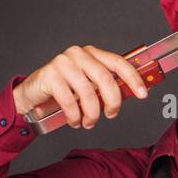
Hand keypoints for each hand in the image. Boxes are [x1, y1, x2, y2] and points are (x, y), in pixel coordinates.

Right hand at [12, 45, 149, 128]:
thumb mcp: (90, 86)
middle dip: (112, 102)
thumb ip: (108, 86)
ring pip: (88, 93)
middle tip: (111, 114)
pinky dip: (75, 117)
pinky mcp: (50, 75)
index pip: (119, 63)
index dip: (133, 78)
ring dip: (92, 114)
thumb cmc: (66, 90)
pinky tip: (75, 121)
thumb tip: (135, 92)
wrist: (34, 94)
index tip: (143, 94)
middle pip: (106, 79)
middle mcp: (78, 54)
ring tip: (88, 122)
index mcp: (92, 54)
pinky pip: (70, 101)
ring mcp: (63, 63)